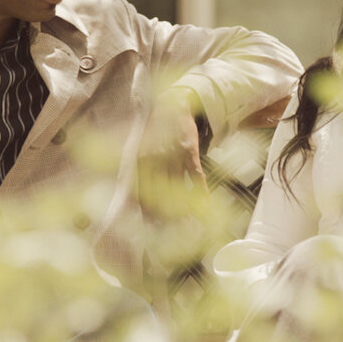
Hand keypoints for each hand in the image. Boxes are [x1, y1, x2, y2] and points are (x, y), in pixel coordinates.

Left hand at [137, 87, 207, 220]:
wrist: (174, 105)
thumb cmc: (157, 132)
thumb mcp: (143, 151)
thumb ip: (142, 174)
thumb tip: (138, 202)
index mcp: (140, 162)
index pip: (141, 194)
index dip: (146, 214)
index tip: (151, 231)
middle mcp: (154, 160)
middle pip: (160, 195)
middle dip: (166, 218)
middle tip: (172, 235)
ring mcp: (173, 156)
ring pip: (179, 190)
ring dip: (184, 211)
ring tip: (188, 229)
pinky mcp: (190, 153)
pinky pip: (196, 178)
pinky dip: (201, 193)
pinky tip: (204, 207)